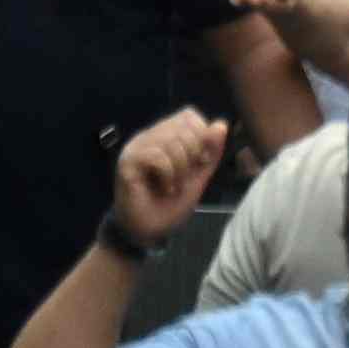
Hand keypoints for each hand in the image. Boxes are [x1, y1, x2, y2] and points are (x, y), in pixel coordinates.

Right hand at [110, 105, 236, 248]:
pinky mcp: (127, 162)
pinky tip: (165, 189)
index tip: (200, 162)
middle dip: (193, 153)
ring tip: (174, 186)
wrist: (147, 232)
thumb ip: (211, 151)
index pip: (189, 116)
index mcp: (164, 135)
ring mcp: (135, 147)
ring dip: (181, 168)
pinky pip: (157, 155)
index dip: (201, 136)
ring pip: (171, 140)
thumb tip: (221, 124)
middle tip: (185, 177)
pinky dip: (168, 174)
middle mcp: (148, 136)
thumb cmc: (170, 203)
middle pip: (183, 126)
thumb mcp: (198, 176)